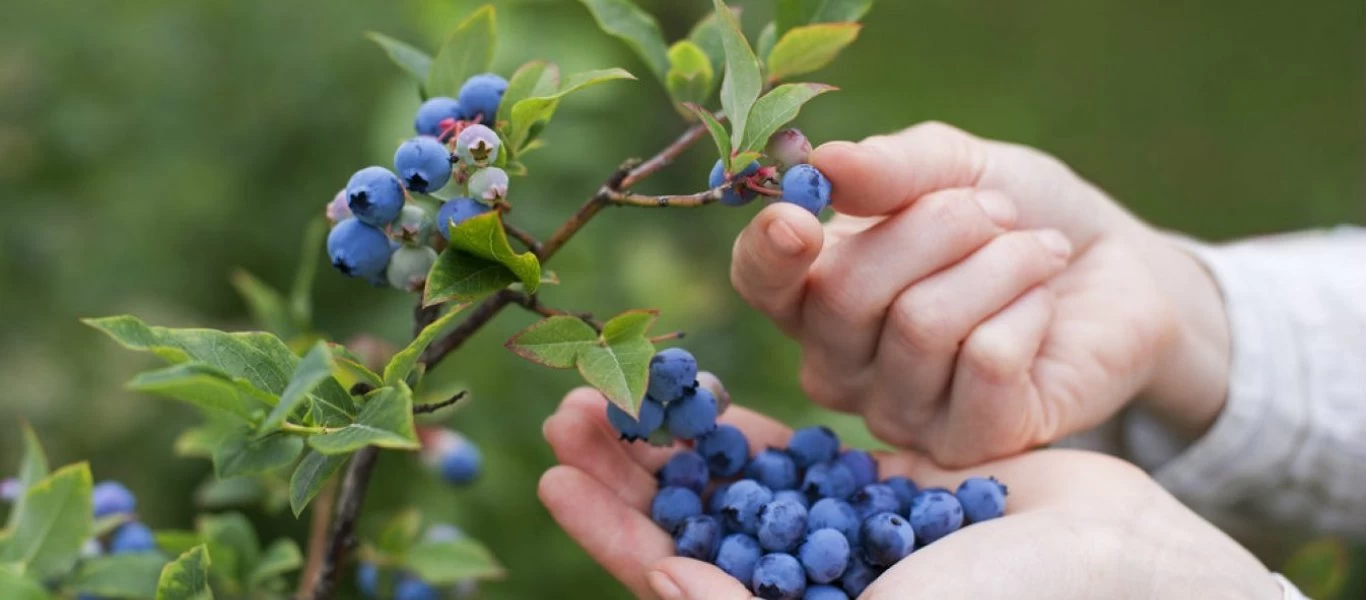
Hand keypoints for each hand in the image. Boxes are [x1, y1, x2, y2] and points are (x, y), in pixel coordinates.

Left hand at [538, 389, 1280, 599]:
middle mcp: (807, 592)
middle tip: (568, 410)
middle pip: (689, 528)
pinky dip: (745, 429)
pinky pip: (793, 457)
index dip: (611, 532)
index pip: (675, 583)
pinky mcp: (878, 498)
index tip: (556, 477)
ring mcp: (841, 544)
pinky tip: (699, 389)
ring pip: (730, 487)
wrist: (1127, 571)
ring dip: (671, 441)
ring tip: (618, 384)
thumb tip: (663, 590)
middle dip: (626, 474)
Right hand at [730, 122, 1230, 465]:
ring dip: (999, 263)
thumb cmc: (1017, 215)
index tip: (799, 217)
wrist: (1116, 270)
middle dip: (937, 226)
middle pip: (846, 293)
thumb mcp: (956, 167)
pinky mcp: (969, 444)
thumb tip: (824, 164)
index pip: (760, 283)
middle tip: (998, 212)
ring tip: (1037, 251)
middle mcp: (840, 364)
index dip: (768, 253)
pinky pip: (985, 362)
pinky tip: (1043, 307)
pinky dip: (1028, 310)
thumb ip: (890, 168)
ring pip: (922, 324)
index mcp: (816, 291)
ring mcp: (899, 414)